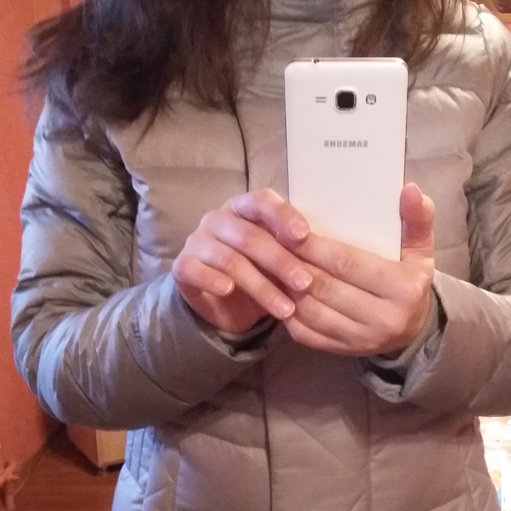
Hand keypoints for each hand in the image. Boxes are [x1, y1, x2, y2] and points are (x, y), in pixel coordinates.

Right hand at [172, 189, 311, 333]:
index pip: (262, 201)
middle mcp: (218, 219)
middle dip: (281, 261)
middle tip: (305, 283)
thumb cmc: (258, 272)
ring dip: (260, 286)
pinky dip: (212, 279)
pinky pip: (194, 270)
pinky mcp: (183, 267)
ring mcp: (198, 241)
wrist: (222, 302)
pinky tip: (228, 290)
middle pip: (249, 236)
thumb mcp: (280, 260)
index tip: (305, 235)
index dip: (283, 216)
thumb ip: (294, 251)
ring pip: (229, 260)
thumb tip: (327, 255)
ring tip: (284, 308)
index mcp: (244, 209)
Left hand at [285, 183, 434, 356]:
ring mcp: (360, 340)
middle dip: (294, 262)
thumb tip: (410, 189)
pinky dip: (286, 310)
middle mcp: (383, 320)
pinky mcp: (341, 351)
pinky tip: (275, 290)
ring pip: (310, 310)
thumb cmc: (410, 280)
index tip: (291, 229)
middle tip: (271, 241)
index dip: (315, 246)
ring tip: (269, 263)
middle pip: (324, 285)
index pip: (348, 263)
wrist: (412, 329)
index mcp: (403, 290)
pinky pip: (305, 332)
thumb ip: (417, 219)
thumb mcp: (420, 249)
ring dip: (284, 286)